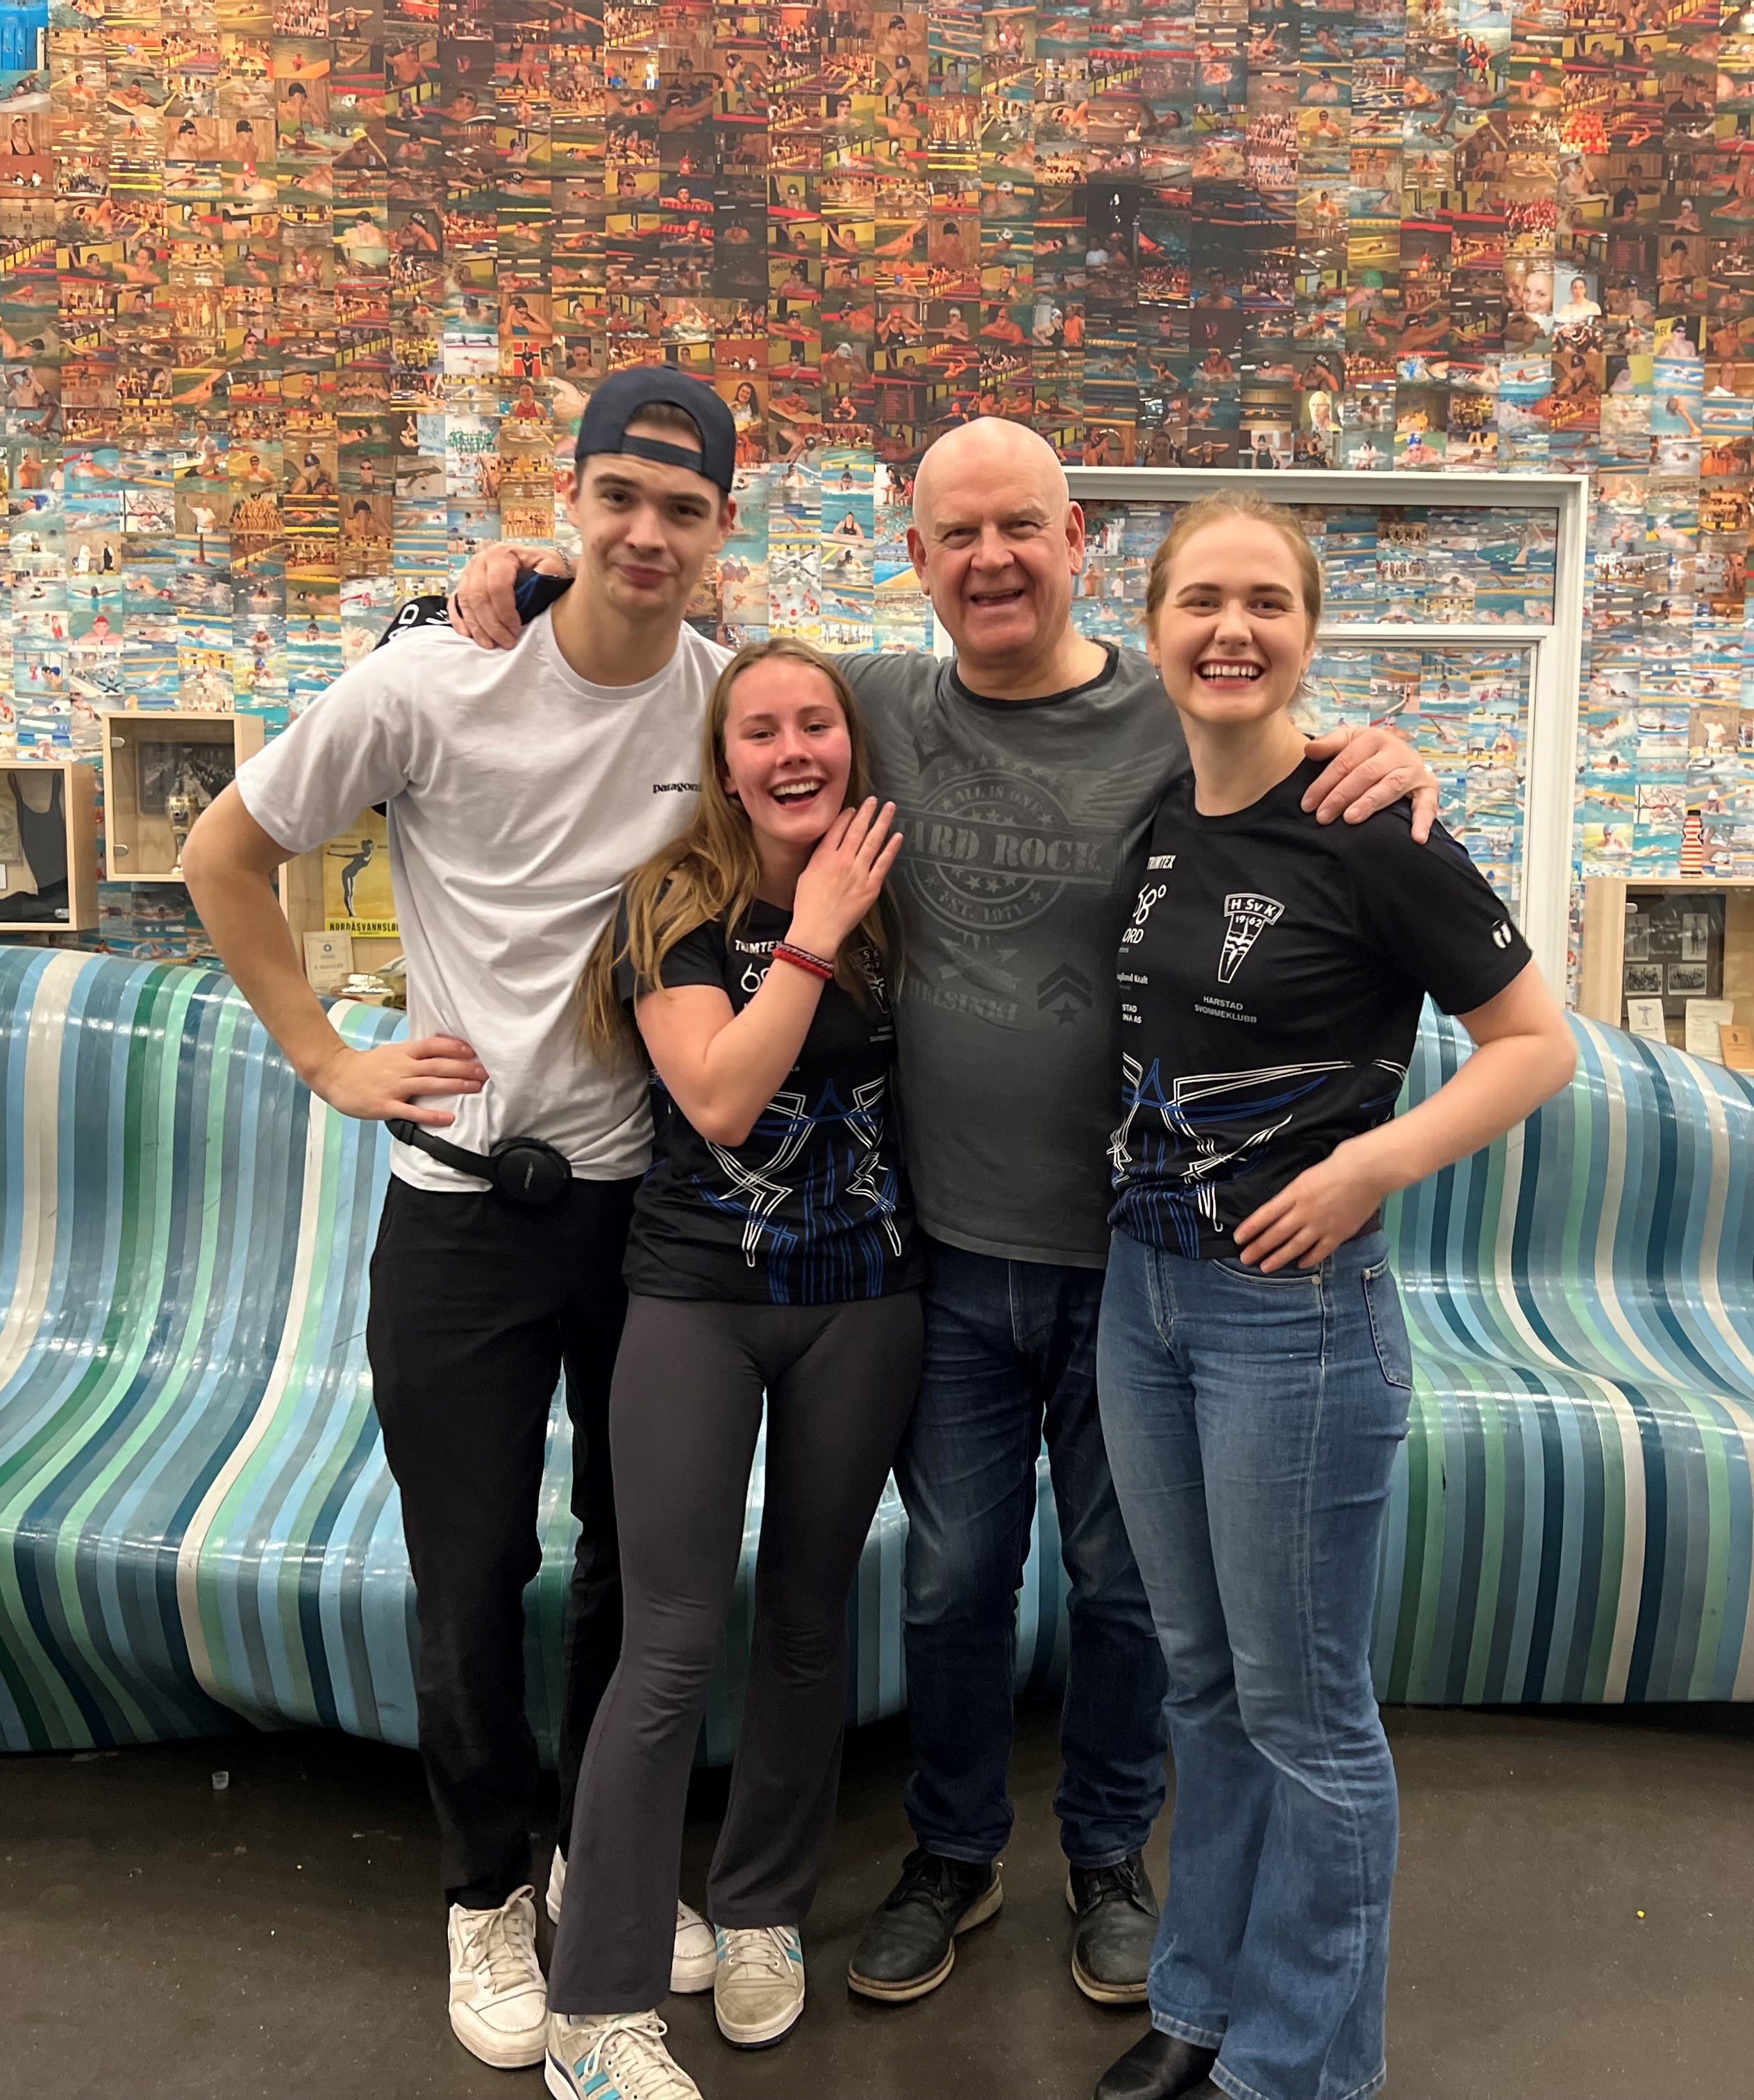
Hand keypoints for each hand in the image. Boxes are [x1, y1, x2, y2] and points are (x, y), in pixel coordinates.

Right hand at [307, 1035, 486, 1126]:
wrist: (334, 1074)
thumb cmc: (364, 1066)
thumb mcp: (391, 1052)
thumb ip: (413, 1053)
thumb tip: (438, 1050)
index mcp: (403, 1053)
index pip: (433, 1046)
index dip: (455, 1047)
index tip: (474, 1050)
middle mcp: (402, 1067)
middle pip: (438, 1065)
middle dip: (464, 1067)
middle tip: (485, 1071)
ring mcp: (395, 1087)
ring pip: (430, 1084)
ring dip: (455, 1085)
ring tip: (476, 1087)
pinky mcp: (386, 1105)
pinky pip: (412, 1112)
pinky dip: (431, 1115)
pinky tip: (448, 1119)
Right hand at [449, 542, 568, 648]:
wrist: (535, 561)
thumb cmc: (543, 566)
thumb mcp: (551, 565)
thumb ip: (547, 575)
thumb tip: (538, 586)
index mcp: (501, 554)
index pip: (497, 587)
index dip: (505, 612)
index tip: (516, 629)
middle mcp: (480, 561)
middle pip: (478, 597)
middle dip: (492, 625)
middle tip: (507, 643)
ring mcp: (468, 572)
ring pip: (466, 603)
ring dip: (477, 627)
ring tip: (490, 645)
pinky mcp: (463, 584)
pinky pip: (455, 603)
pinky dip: (459, 620)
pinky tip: (468, 635)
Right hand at [787, 799, 902, 953]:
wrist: (817, 929)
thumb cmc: (808, 905)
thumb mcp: (806, 874)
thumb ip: (819, 857)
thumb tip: (830, 845)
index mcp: (823, 857)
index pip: (838, 829)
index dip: (847, 816)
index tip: (854, 808)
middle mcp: (842, 860)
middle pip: (857, 830)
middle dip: (867, 812)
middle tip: (874, 800)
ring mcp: (858, 873)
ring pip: (873, 841)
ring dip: (883, 822)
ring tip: (890, 808)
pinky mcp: (871, 886)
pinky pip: (884, 863)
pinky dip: (891, 848)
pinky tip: (897, 836)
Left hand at [1231, 1141, 1389, 1272]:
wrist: (1368, 1170)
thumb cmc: (1340, 1162)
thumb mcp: (1308, 1174)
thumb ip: (1295, 1191)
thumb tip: (1286, 1202)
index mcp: (1295, 1193)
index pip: (1266, 1214)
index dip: (1250, 1228)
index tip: (1238, 1239)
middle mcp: (1304, 1211)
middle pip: (1276, 1233)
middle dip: (1258, 1247)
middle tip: (1245, 1259)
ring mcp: (1321, 1225)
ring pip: (1294, 1246)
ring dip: (1278, 1258)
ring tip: (1265, 1267)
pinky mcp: (1339, 1233)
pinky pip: (1320, 1251)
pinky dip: (1309, 1259)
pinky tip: (1300, 1265)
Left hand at [1301, 724, 1439, 842]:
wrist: (1402, 755)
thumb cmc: (1367, 753)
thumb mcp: (1349, 741)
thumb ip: (1329, 744)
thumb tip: (1309, 748)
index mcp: (1374, 738)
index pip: (1345, 762)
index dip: (1324, 783)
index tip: (1307, 804)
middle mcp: (1396, 751)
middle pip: (1366, 774)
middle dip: (1341, 796)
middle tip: (1323, 817)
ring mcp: (1414, 770)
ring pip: (1390, 786)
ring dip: (1370, 803)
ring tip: (1351, 819)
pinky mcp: (1429, 787)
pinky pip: (1428, 804)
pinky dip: (1424, 821)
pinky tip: (1417, 838)